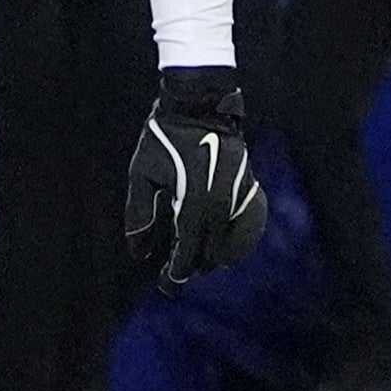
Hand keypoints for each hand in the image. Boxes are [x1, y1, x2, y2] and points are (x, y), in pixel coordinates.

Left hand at [124, 67, 266, 293]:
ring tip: (195, 258)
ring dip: (213, 256)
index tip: (166, 285)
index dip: (174, 275)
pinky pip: (250, 227)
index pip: (186, 256)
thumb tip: (140, 253)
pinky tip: (226, 244)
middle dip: (189, 265)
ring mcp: (240, 200)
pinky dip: (239, 241)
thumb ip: (139, 215)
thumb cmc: (164, 138)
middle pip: (208, 255)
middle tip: (172, 269)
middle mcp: (221, 210)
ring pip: (232, 247)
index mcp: (194, 208)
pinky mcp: (250, 189)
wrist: (199, 104)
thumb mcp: (142, 175)